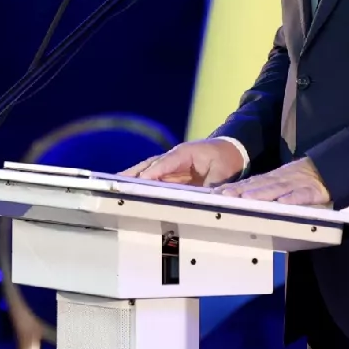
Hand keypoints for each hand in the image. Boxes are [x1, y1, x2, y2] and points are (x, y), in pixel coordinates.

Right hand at [120, 139, 245, 187]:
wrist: (232, 149)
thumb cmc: (227, 158)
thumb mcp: (221, 173)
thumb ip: (208, 186)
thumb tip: (199, 199)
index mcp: (184, 153)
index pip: (164, 164)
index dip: (152, 173)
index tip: (140, 182)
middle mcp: (174, 156)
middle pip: (150, 165)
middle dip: (133, 173)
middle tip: (116, 182)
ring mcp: (172, 163)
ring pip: (149, 170)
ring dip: (134, 177)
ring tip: (116, 186)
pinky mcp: (173, 171)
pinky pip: (155, 176)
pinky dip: (143, 181)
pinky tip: (131, 189)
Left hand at [216, 158, 331, 206]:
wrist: (329, 169)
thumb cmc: (301, 178)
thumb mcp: (281, 179)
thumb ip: (264, 187)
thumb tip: (241, 195)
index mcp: (272, 178)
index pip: (250, 182)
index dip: (234, 187)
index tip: (217, 192)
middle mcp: (280, 179)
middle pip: (258, 185)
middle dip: (241, 190)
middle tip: (224, 195)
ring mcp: (295, 184)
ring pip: (276, 189)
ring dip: (261, 194)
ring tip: (246, 199)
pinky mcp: (312, 191)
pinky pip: (301, 195)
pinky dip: (292, 199)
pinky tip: (282, 203)